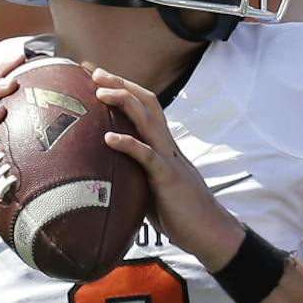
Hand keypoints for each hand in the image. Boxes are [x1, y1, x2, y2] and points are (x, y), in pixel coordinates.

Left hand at [92, 67, 243, 269]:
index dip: (122, 88)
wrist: (209, 232)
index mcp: (162, 145)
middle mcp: (167, 145)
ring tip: (100, 92)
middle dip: (120, 83)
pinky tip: (108, 138)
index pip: (143, 107)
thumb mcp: (151, 187)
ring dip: (123, 102)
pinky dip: (128, 144)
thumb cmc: (179, 213)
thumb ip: (135, 174)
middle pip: (146, 102)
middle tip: (93, 71)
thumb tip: (107, 175)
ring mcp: (169, 159)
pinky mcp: (168, 178)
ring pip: (148, 120)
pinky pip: (147, 156)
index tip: (96, 75)